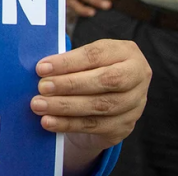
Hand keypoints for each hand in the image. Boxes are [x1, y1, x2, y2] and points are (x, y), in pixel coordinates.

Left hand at [32, 40, 149, 156]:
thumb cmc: (89, 72)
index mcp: (127, 52)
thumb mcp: (85, 59)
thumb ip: (68, 59)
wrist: (104, 101)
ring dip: (65, 106)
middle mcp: (138, 77)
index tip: (42, 68)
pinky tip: (48, 122)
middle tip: (41, 87)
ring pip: (100, 106)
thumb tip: (42, 66)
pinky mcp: (125, 126)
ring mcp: (135, 104)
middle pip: (105, 80)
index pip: (96, 55)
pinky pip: (95, 126)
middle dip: (69, 84)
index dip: (68, 62)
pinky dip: (68, 124)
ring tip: (39, 105)